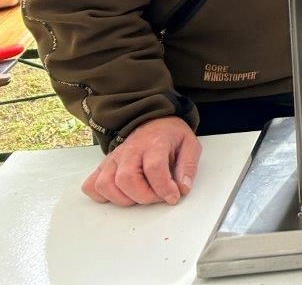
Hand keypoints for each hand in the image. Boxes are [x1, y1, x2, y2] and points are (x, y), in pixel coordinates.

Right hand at [81, 116, 200, 206]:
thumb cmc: (171, 137)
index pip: (154, 168)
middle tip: (158, 197)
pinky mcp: (103, 166)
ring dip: (124, 199)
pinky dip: (103, 196)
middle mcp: (130, 150)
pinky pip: (91, 185)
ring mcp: (113, 158)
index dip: (163, 187)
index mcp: (154, 143)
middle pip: (126, 179)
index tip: (173, 197)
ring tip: (141, 196)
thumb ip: (188, 167)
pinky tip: (121, 194)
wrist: (154, 122)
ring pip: (106, 185)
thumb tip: (183, 189)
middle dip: (144, 197)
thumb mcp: (190, 145)